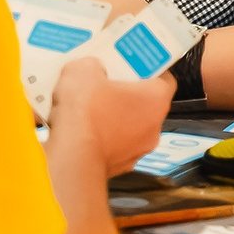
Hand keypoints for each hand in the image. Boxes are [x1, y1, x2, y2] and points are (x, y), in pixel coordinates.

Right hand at [46, 58, 173, 178]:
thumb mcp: (83, 70)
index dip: (146, 70)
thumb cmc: (85, 112)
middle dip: (125, 94)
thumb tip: (91, 70)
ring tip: (86, 109)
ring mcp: (137, 152)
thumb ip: (93, 65)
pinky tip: (78, 131)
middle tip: (104, 84)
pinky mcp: (117, 168)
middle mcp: (154, 128)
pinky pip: (111, 147)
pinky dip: (99, 139)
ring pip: (127, 128)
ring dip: (111, 119)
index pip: (164, 79)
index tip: (130, 65)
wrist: (69, 158)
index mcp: (156, 99)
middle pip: (144, 104)